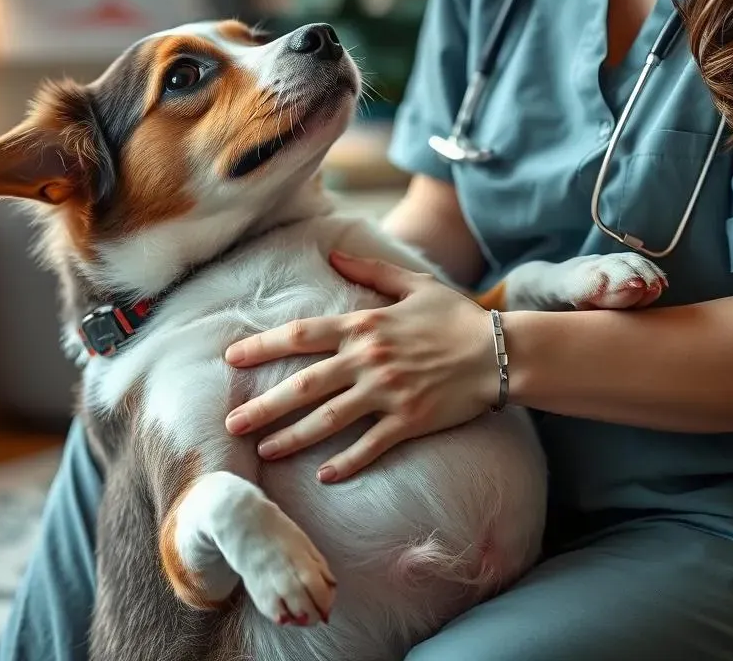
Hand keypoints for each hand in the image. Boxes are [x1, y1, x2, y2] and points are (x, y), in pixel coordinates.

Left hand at [223, 250, 499, 482]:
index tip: (233, 357)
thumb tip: (332, 256)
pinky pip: (370, 446)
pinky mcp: (409, 421)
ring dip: (292, 437)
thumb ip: (369, 271)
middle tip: (232, 423)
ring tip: (263, 450)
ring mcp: (388, 393)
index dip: (263, 346)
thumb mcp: (412, 284)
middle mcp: (368, 360)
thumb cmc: (455, 316)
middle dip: (264, 405)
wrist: (500, 351)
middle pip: (304, 385)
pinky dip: (346, 463)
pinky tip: (323, 476)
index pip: (301, 335)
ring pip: (328, 420)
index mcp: (364, 325)